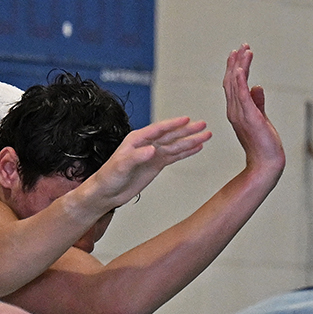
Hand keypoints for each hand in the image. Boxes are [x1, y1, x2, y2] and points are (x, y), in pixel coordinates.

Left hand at [76, 115, 209, 211]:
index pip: (158, 129)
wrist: (106, 193)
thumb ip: (136, 156)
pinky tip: (196, 148)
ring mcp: (153, 154)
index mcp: (137, 139)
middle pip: (171, 135)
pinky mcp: (156, 164)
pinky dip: (186, 152)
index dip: (173, 125)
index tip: (186, 120)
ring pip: (176, 145)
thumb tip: (152, 149)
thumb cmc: (108, 177)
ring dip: (191, 141)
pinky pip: (174, 156)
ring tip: (206, 135)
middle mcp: (147, 144)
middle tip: (202, 125)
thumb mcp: (120, 166)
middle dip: (188, 131)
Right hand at [222, 44, 284, 177]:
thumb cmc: (264, 144)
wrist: (266, 163)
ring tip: (244, 50)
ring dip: (239, 66)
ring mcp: (240, 114)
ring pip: (235, 85)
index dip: (234, 68)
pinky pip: (242, 96)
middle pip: (231, 82)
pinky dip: (240, 81)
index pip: (232, 86)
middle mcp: (234, 111)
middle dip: (236, 62)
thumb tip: (257, 87)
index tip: (239, 53)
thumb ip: (258, 102)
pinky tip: (242, 68)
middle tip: (242, 46)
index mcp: (236, 111)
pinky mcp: (249, 117)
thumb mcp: (261, 118)